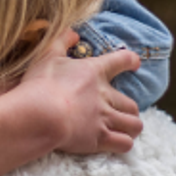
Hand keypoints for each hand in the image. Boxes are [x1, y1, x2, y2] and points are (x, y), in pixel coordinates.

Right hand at [17, 29, 142, 154]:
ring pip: (134, 125)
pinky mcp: (100, 138)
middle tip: (122, 112)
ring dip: (131, 127)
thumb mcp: (47, 55)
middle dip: (130, 109)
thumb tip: (73, 32)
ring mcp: (104, 118)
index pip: (121, 60)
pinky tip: (119, 144)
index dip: (130, 61)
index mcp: (94, 72)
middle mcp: (105, 95)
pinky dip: (125, 144)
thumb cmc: (41, 84)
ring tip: (125, 129)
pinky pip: (125, 144)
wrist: (40, 115)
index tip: (135, 63)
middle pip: (132, 103)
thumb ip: (62, 40)